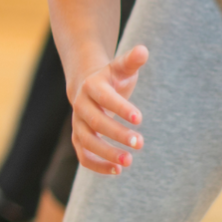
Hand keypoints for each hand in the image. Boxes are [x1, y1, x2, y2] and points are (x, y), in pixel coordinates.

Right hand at [69, 45, 147, 174]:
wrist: (86, 85)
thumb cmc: (111, 77)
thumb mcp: (121, 68)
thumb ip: (131, 61)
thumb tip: (144, 50)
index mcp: (91, 86)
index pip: (104, 98)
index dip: (120, 107)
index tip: (140, 119)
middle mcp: (81, 105)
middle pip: (95, 122)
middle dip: (116, 134)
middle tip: (140, 143)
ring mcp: (78, 123)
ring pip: (86, 141)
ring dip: (106, 153)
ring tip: (129, 162)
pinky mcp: (79, 137)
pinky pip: (83, 155)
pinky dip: (96, 165)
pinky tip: (117, 170)